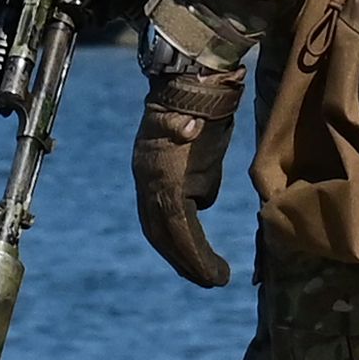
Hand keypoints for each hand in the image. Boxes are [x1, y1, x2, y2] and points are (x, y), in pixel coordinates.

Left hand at [133, 68, 243, 287]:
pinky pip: (180, 228)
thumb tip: (200, 201)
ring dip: (191, 262)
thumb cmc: (205, 107)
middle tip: (203, 279)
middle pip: (156, 231)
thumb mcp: (198, 148)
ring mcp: (153, 179)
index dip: (170, 242)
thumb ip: (197, 177)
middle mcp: (144, 177)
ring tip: (214, 279)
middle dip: (179, 259)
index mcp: (148, 169)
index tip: (189, 262)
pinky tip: (213, 269)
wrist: (200, 79)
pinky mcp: (169, 182)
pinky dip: (196, 252)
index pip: (153, 216)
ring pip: (169, 234)